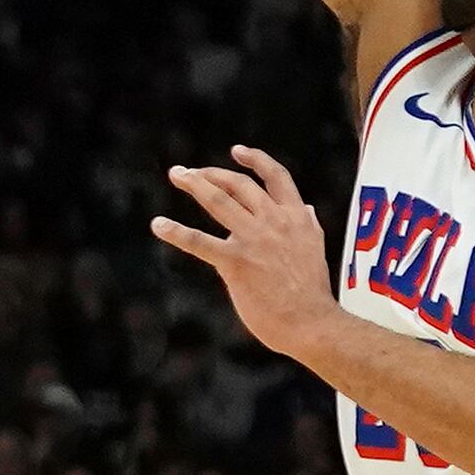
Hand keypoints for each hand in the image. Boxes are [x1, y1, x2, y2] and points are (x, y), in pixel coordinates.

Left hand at [153, 146, 337, 364]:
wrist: (312, 323)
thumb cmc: (312, 293)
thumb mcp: (316, 249)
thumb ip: (308, 225)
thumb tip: (307, 208)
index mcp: (296, 216)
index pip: (276, 176)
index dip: (255, 159)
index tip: (236, 151)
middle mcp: (274, 221)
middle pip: (238, 184)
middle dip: (210, 173)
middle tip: (189, 171)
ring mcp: (253, 239)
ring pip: (218, 200)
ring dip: (194, 184)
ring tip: (176, 174)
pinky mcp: (235, 262)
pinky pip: (200, 242)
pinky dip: (176, 232)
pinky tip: (158, 224)